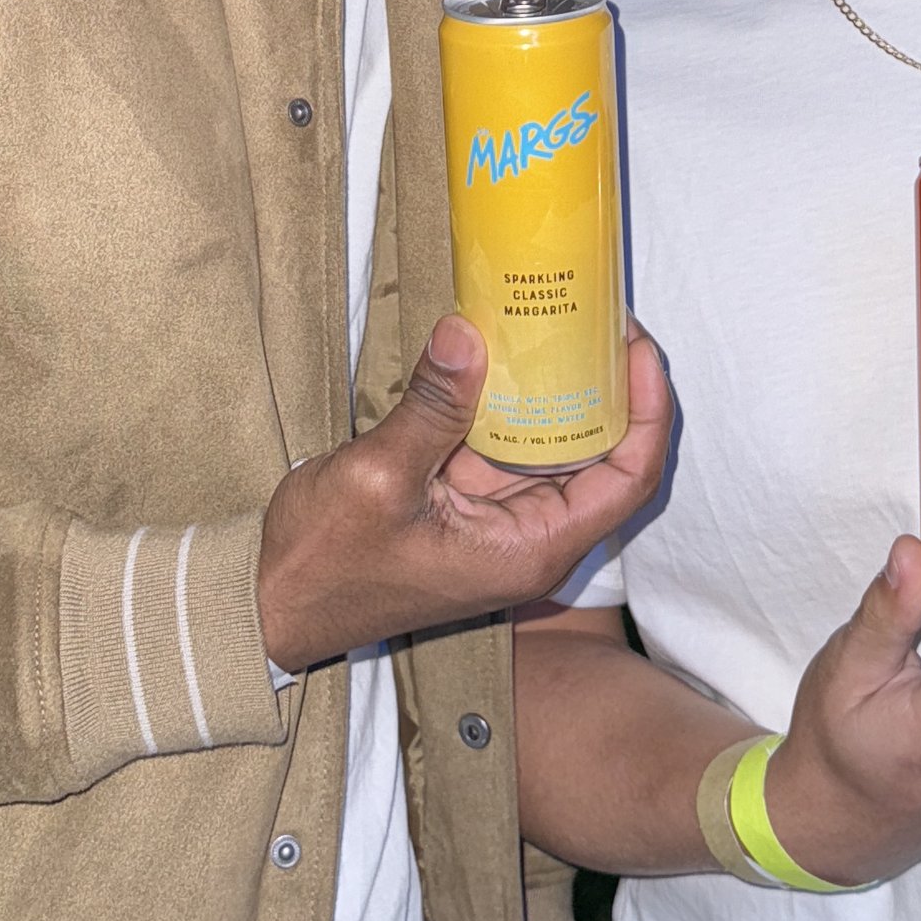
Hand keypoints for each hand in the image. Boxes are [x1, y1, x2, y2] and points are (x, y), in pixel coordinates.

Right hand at [257, 322, 669, 669]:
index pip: (629, 480)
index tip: (636, 345)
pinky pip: (508, 443)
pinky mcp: (467, 501)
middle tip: (598, 314)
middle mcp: (529, 536)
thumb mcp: (376, 480)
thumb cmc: (324, 567)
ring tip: (563, 318)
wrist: (272, 605)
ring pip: (555, 445)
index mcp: (530, 548)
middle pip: (603, 456)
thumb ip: (431, 407)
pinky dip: (513, 398)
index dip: (647, 411)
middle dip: (609, 385)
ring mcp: (499, 519)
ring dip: (561, 387)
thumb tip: (468, 333)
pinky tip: (505, 347)